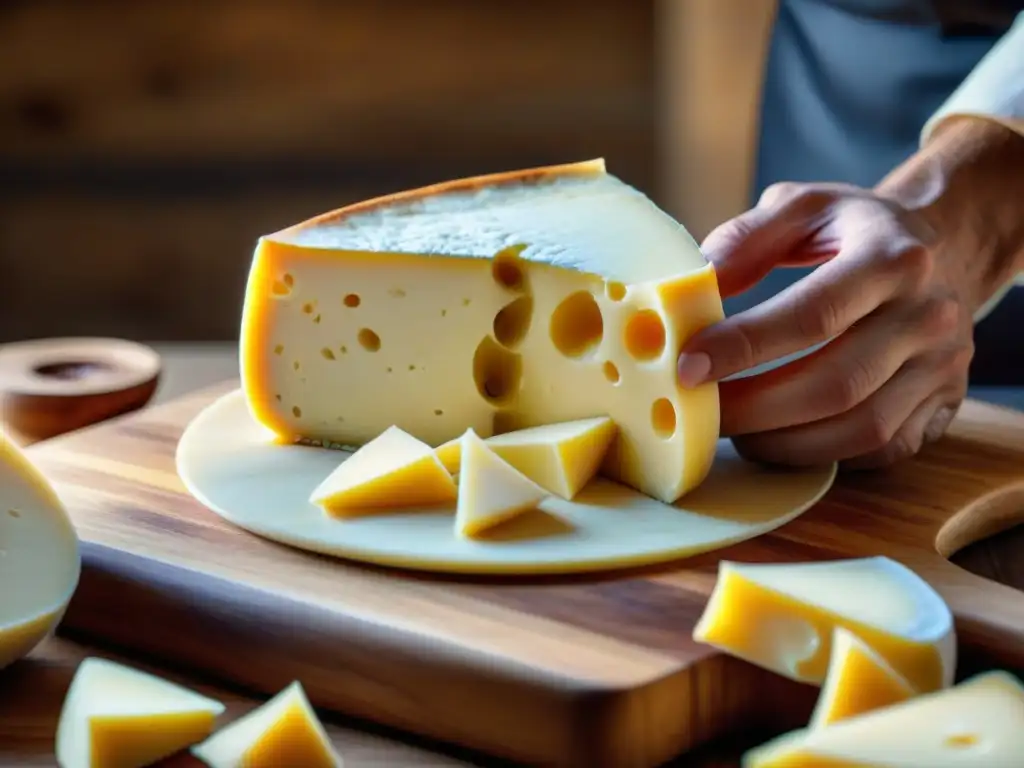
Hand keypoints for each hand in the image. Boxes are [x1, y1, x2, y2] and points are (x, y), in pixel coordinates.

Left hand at [676, 181, 975, 469]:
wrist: (948, 244)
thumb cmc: (856, 229)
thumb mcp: (804, 206)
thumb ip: (747, 239)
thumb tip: (695, 286)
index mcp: (892, 257)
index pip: (813, 315)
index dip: (745, 346)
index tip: (687, 367)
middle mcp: (928, 314)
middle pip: (836, 384)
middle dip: (756, 409)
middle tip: (701, 414)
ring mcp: (943, 364)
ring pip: (862, 428)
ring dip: (785, 443)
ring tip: (736, 433)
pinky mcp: (949, 402)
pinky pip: (883, 449)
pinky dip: (826, 456)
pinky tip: (782, 441)